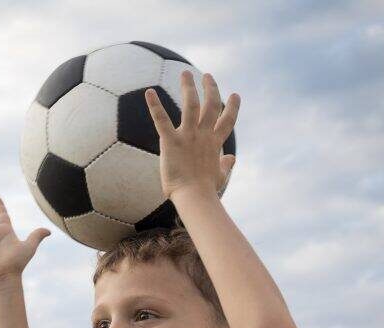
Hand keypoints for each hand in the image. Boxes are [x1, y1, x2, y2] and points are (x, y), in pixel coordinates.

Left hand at [144, 70, 239, 199]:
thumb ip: (226, 165)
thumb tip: (232, 158)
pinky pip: (162, 120)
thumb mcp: (220, 176)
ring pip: (191, 105)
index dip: (232, 107)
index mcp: (215, 143)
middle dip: (210, 88)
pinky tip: (149, 91)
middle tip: (207, 75)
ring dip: (189, 87)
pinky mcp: (171, 141)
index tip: (235, 95)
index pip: (228, 121)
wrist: (195, 197)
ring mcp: (189, 136)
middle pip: (211, 105)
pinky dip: (155, 105)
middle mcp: (204, 135)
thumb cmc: (206, 191)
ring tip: (185, 73)